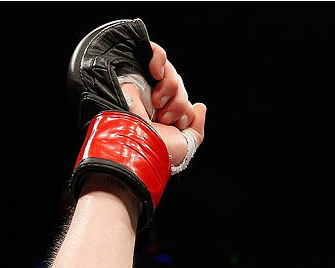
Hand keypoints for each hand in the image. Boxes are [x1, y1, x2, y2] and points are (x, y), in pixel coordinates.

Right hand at [120, 43, 205, 166]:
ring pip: (171, 73)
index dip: (185, 111)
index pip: (184, 102)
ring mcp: (144, 86)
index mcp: (164, 117)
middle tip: (166, 118)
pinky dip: (160, 59)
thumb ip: (196, 128)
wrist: (135, 142)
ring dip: (171, 88)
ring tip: (158, 104)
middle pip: (179, 87)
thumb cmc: (158, 149)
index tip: (177, 124)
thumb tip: (201, 106)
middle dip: (179, 103)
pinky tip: (156, 73)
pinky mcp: (133, 71)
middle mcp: (153, 101)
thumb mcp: (185, 145)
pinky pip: (154, 52)